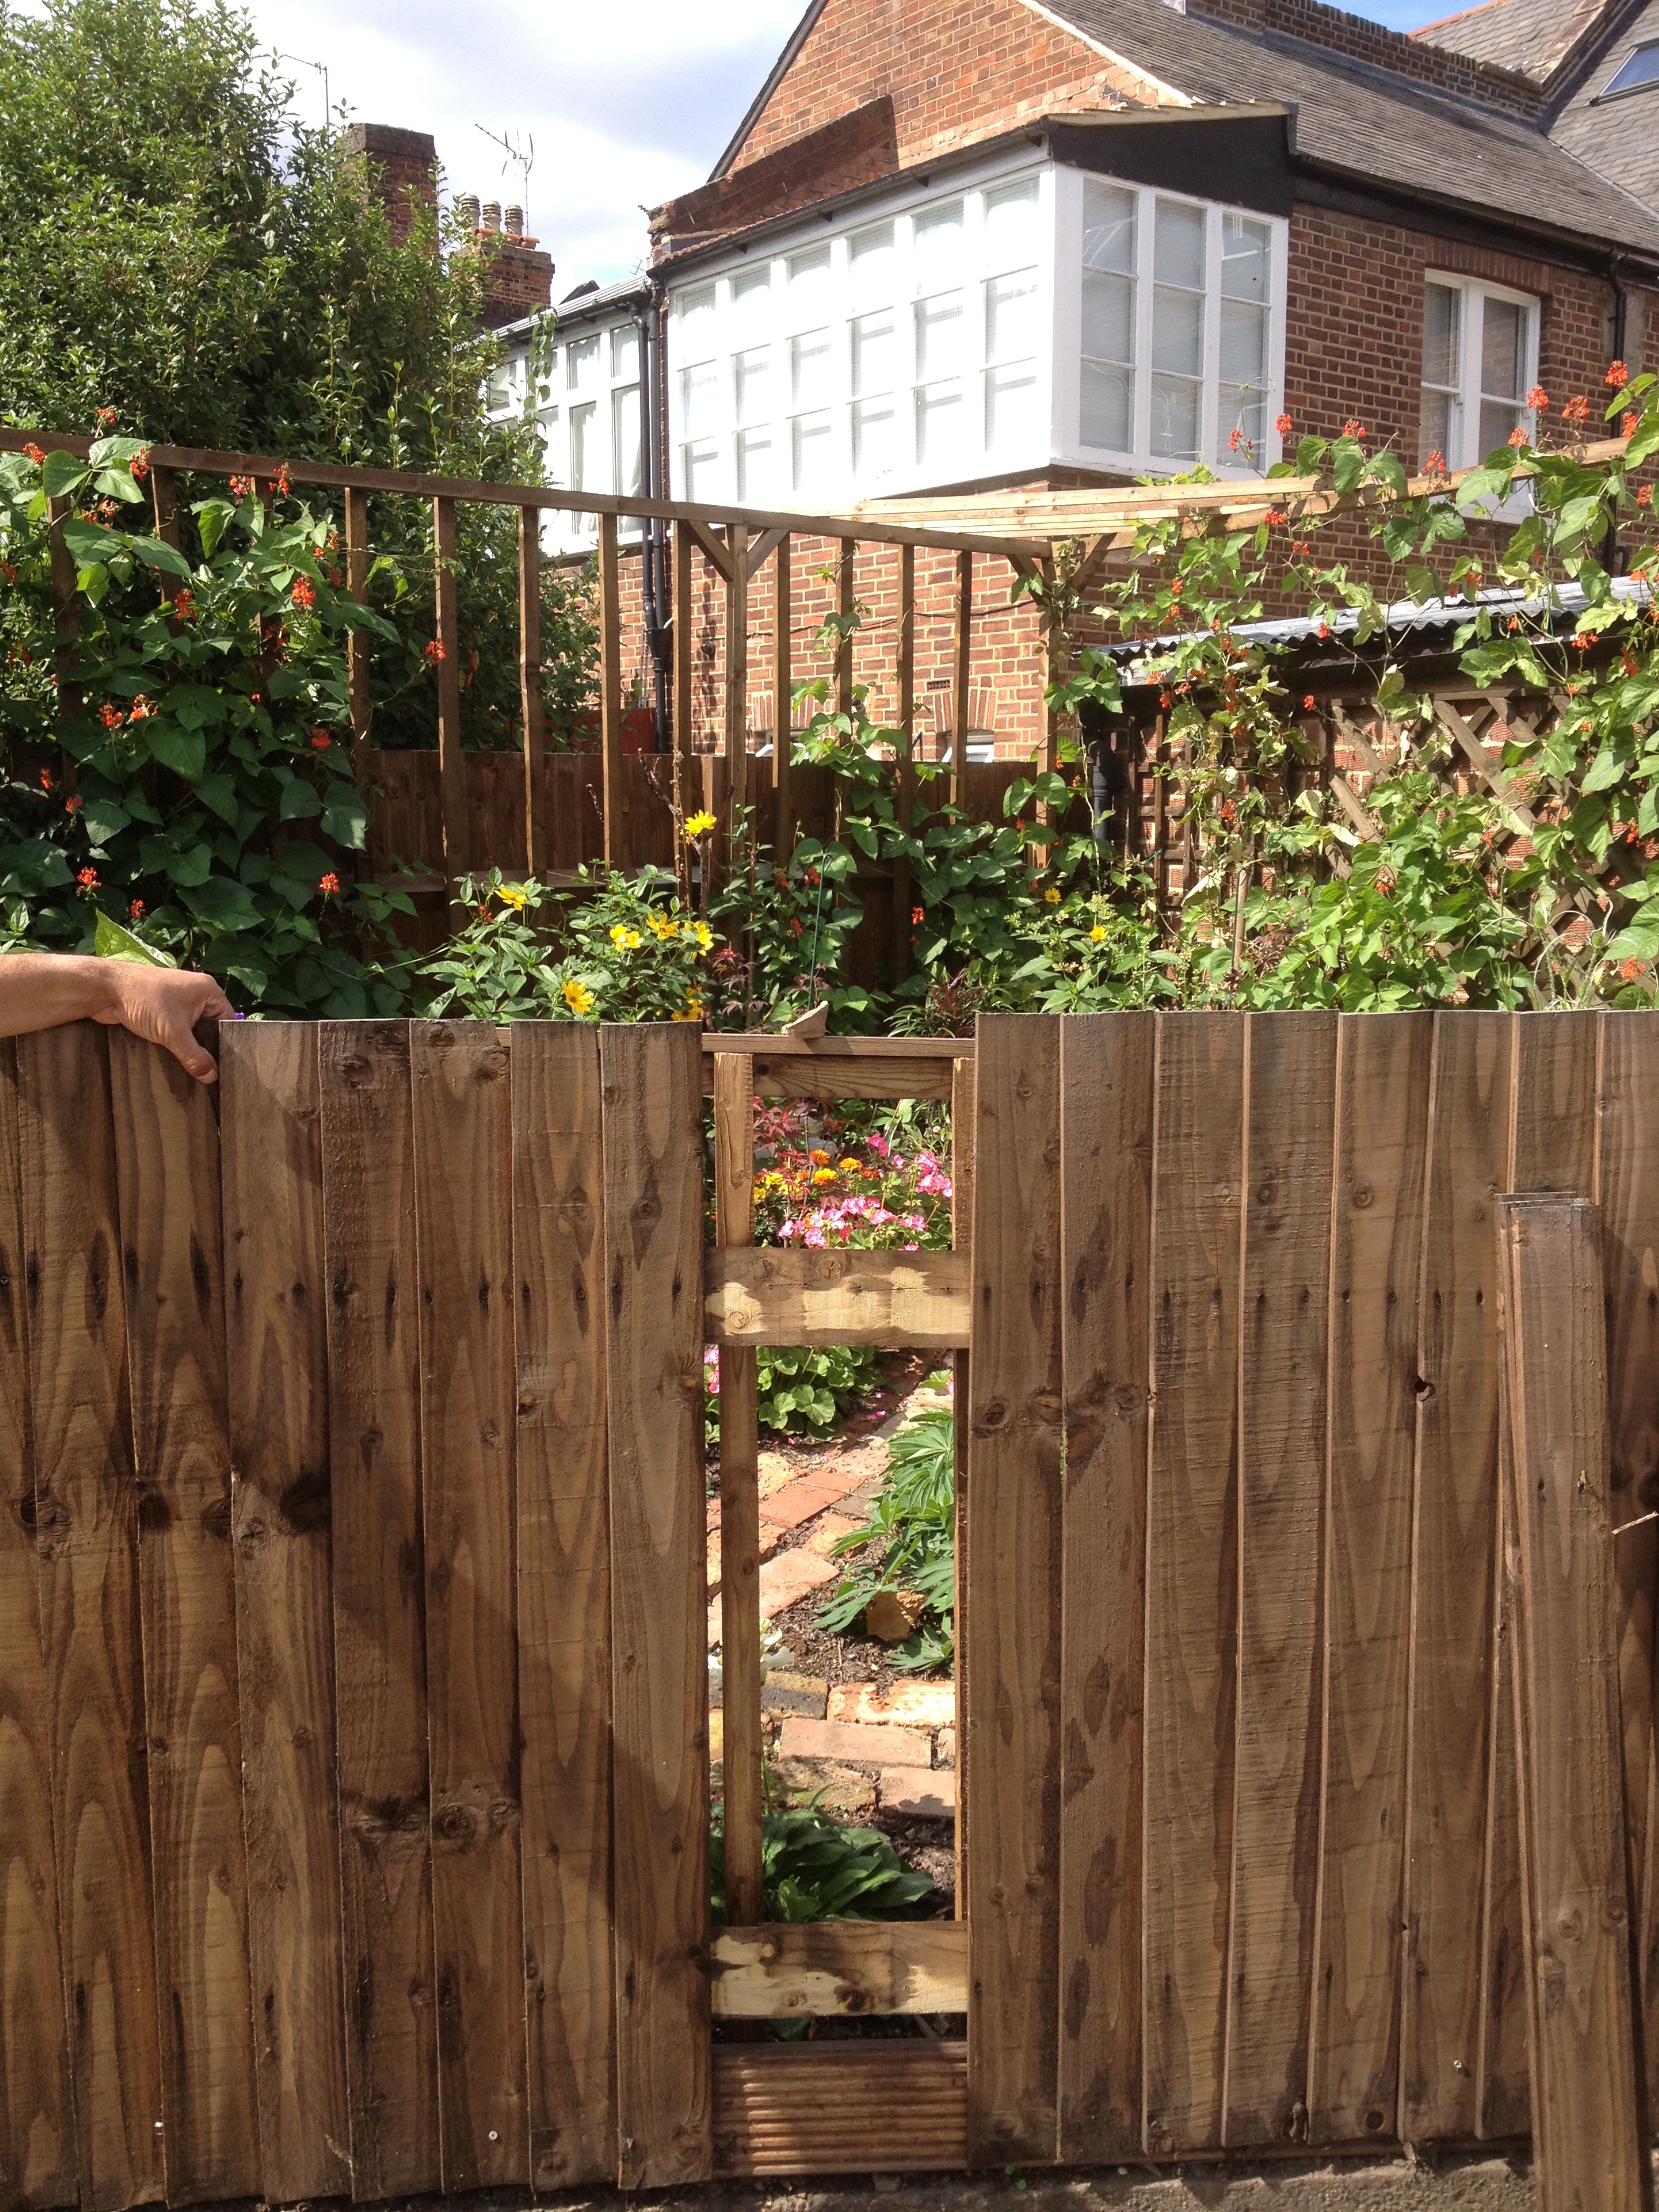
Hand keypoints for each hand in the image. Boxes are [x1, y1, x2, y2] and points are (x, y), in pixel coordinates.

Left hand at [91, 962, 235, 1082]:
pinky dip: (174, 1045)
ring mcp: (177, 1002)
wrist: (104, 989)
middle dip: (206, 1049)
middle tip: (210, 1074)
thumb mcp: (173, 1031)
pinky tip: (174, 1061)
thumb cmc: (143, 999)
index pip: (228, 1022)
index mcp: (209, 991)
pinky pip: (175, 1032)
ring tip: (193, 1071)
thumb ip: (194, 1056)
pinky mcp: (160, 1012)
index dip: (228, 1044)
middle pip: (210, 1029)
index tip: (228, 1068)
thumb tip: (212, 1077)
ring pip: (191, 1032)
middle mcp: (196, 994)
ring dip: (187, 1048)